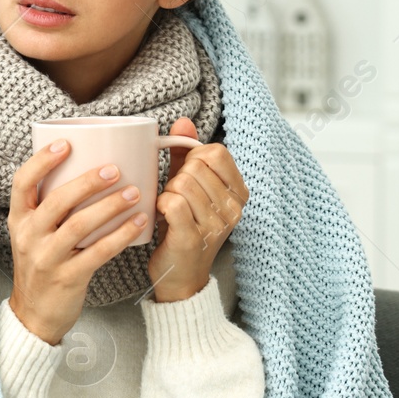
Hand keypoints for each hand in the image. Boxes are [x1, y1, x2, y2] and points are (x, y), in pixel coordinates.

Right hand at [6, 139, 152, 344]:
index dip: (42, 160)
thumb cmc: (41, 266)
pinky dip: (120, 235)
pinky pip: (97, 252)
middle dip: (87, 182)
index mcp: (19, 220)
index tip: (66, 142)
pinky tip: (138, 223)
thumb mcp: (32, 234)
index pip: (22, 183)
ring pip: (79, 226)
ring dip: (109, 206)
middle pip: (56, 201)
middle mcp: (28, 236)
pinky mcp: (67, 277)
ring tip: (134, 192)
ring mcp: (46, 258)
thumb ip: (49, 208)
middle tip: (115, 169)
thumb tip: (85, 168)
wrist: (34, 315)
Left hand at [147, 117, 248, 302]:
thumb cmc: (183, 227)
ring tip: (169, 210)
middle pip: (195, 167)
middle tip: (176, 199)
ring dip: (166, 193)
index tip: (186, 175)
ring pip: (181, 184)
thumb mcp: (189, 188)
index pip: (215, 152)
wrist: (180, 276)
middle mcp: (233, 208)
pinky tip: (162, 217)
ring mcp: (216, 224)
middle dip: (177, 178)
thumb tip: (183, 121)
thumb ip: (185, 155)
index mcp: (239, 192)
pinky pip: (171, 202)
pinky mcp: (193, 238)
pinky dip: (160, 205)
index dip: (193, 158)